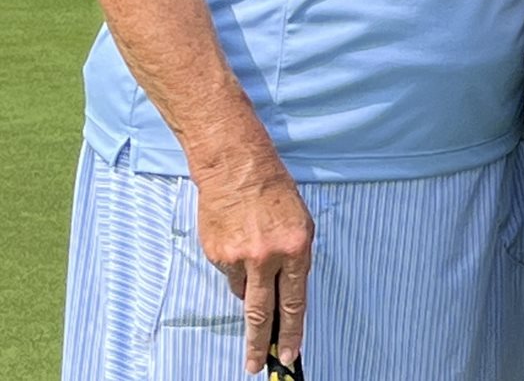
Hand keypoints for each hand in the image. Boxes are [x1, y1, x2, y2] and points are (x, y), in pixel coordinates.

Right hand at [194, 155, 313, 374]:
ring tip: (252, 256)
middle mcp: (268, 257)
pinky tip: (237, 240)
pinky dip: (235, 265)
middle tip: (256, 367)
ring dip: (248, 287)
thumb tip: (282, 292)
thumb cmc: (275, 192)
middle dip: (259, 344)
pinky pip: (229, 273)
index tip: (289, 355)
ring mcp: (239, 259)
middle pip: (262, 313)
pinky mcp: (217, 256)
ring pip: (243, 292)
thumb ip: (293, 259)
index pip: (294, 302)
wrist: (237, 168)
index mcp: (296, 248)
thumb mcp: (300, 223)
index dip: (292, 331)